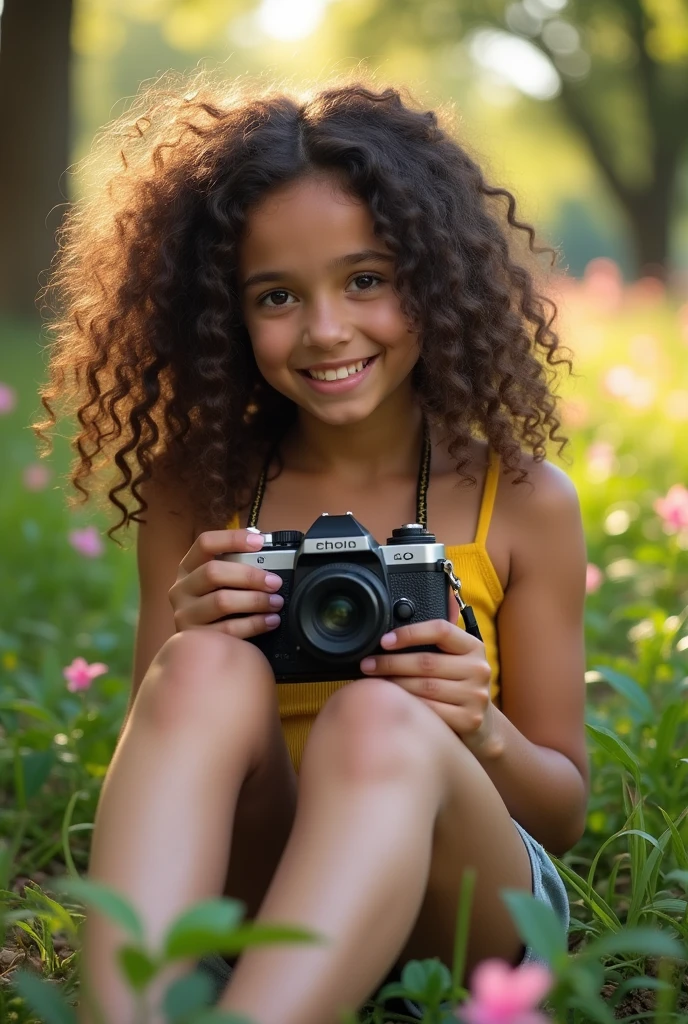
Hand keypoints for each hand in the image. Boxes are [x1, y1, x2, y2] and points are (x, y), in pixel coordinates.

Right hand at [169, 528, 283, 638]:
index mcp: (188, 568)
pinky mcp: (196, 638)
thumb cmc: (216, 606)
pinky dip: (254, 624)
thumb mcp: (218, 583)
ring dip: (255, 600)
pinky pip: (228, 629)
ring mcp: (186, 614)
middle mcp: (181, 589)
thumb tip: (267, 552)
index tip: (259, 541)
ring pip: (221, 601)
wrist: (199, 647)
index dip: (233, 539)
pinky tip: (270, 621)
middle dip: (249, 575)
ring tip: (275, 602)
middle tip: (274, 582)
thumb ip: (236, 566)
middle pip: (213, 572)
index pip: (205, 543)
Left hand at [359, 619, 501, 757]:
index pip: (441, 630)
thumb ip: (434, 644)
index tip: (384, 640)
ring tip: (374, 683)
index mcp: (474, 647)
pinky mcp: (469, 719)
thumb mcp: (456, 660)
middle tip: (367, 665)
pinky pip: (429, 710)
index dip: (410, 633)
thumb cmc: (459, 686)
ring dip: (394, 685)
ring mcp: (475, 695)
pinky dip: (407, 705)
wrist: (484, 726)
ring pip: (424, 687)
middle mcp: (478, 669)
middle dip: (390, 663)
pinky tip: (393, 703)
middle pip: (426, 662)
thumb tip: (393, 628)